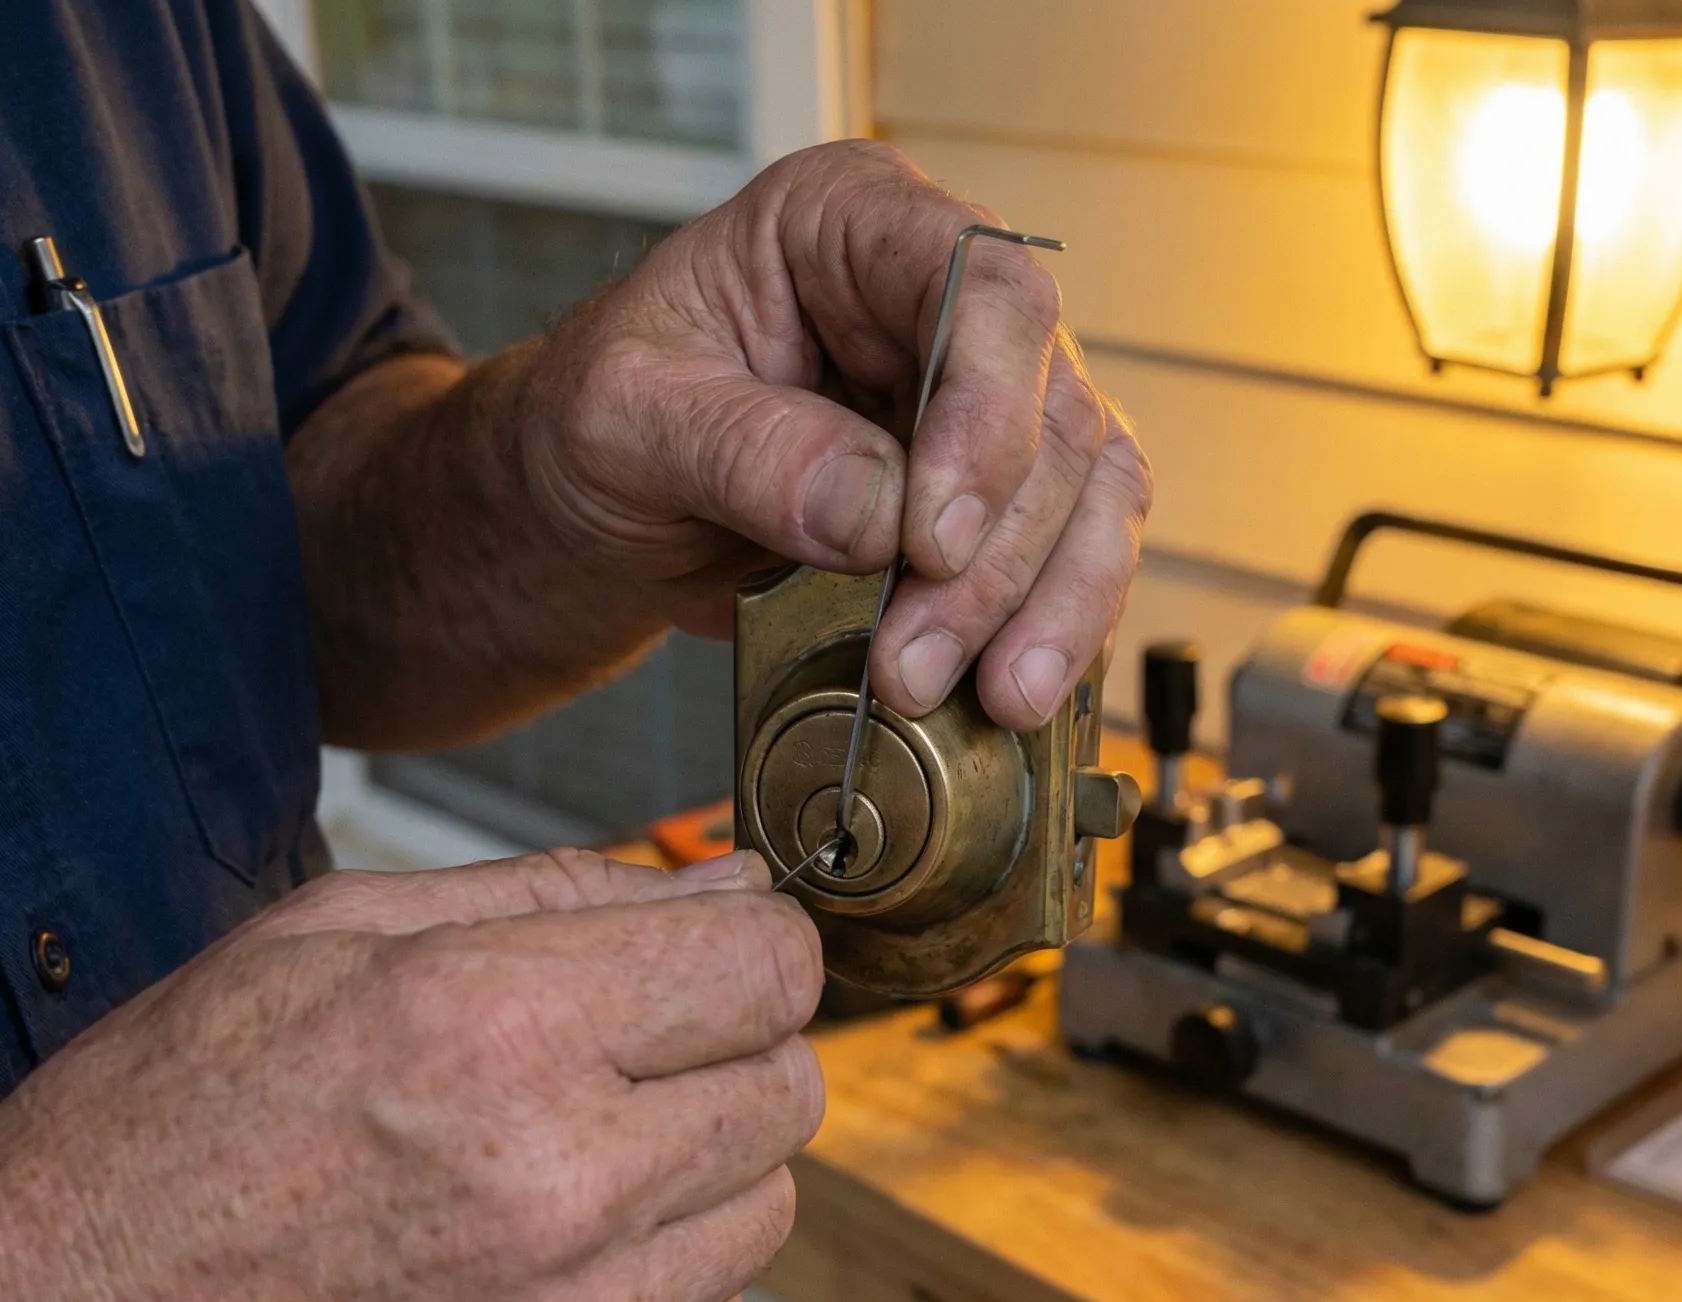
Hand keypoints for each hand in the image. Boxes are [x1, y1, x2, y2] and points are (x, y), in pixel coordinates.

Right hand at [0, 850, 822, 1301]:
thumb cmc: (151, 1145)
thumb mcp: (319, 944)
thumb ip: (552, 896)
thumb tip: (726, 888)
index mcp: (492, 1033)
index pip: (770, 968)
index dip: (751, 947)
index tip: (712, 956)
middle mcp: (554, 1189)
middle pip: (788, 1087)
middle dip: (723, 1052)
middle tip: (612, 1059)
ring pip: (765, 1209)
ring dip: (694, 1174)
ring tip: (552, 1165)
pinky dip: (653, 1285)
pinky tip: (534, 1265)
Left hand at [516, 139, 1153, 729]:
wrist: (590, 514)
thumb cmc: (593, 427)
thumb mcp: (620, 419)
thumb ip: (741, 451)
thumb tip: (873, 510)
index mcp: (852, 223)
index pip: (984, 288)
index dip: (985, 415)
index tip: (930, 540)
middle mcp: (942, 300)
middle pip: (1053, 409)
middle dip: (998, 557)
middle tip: (917, 660)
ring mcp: (987, 402)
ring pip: (1091, 490)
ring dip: (1049, 606)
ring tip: (985, 698)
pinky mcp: (1003, 500)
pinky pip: (1076, 557)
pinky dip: (1057, 633)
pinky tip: (1013, 696)